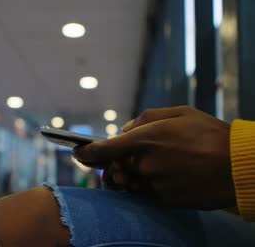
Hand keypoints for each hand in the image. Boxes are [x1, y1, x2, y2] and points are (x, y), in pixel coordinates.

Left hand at [73, 106, 235, 209]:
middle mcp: (145, 165)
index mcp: (146, 139)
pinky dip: (141, 185)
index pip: (103, 150)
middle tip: (116, 158)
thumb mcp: (179, 114)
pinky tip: (158, 176)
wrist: (239, 168)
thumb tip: (125, 129)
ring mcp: (153, 185)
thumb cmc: (210, 135)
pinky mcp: (163, 201)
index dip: (85, 152)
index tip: (76, 151)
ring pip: (124, 184)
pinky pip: (141, 194)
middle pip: (111, 169)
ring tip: (139, 166)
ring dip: (124, 176)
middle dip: (110, 164)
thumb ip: (146, 118)